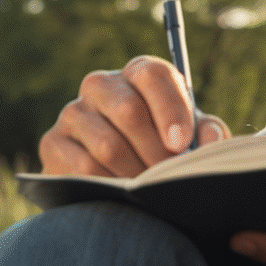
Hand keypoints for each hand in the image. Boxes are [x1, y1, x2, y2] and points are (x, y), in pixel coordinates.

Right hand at [39, 55, 230, 176]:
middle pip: (128, 110)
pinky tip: (121, 191)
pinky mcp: (53, 142)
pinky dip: (108, 184)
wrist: (121, 176)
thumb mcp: (191, 136)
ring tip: (151, 189)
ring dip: (134, 172)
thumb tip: (213, 140)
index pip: (153, 75)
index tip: (182, 144)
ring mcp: (74, 112)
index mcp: (140, 73)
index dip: (170, 108)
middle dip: (155, 151)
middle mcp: (102, 84)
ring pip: (107, 144)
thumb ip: (207, 133)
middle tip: (169, 176)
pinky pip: (82, 166)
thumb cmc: (165, 146)